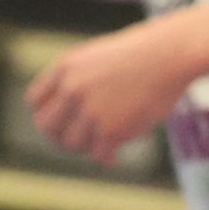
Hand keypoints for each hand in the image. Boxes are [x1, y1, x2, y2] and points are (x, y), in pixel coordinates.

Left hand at [25, 13, 203, 161]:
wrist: (173, 53)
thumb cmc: (145, 51)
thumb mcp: (99, 56)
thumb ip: (78, 78)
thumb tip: (67, 110)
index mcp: (65, 68)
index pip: (35, 101)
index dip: (47, 113)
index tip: (62, 120)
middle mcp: (72, 89)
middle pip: (47, 126)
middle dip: (60, 134)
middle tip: (77, 138)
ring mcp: (91, 111)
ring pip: (72, 143)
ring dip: (86, 145)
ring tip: (103, 142)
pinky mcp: (111, 130)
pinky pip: (100, 155)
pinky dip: (107, 158)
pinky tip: (114, 157)